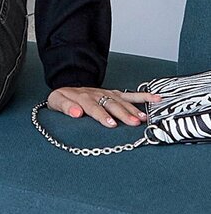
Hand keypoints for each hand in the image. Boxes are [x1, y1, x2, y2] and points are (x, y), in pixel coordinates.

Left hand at [47, 85, 163, 127]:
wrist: (67, 89)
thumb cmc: (62, 99)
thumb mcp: (57, 102)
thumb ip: (66, 107)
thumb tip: (76, 113)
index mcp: (83, 98)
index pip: (94, 108)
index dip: (103, 116)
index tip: (111, 124)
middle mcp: (98, 94)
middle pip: (112, 105)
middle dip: (123, 114)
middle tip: (133, 123)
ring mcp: (108, 93)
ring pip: (123, 101)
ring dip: (134, 109)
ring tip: (143, 118)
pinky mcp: (115, 94)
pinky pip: (130, 94)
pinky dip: (144, 96)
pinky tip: (156, 99)